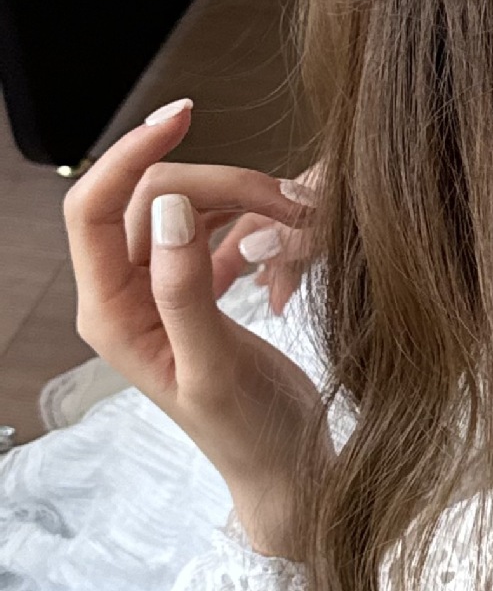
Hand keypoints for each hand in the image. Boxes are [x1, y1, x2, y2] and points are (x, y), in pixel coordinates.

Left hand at [64, 99, 326, 555]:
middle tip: (290, 201)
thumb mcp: (215, 366)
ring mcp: (160, 293)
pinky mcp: (197, 295)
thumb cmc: (250, 434)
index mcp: (110, 313)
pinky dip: (251, 227)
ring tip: (299, 224)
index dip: (132, 154)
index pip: (95, 206)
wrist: (288, 472)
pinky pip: (214, 233)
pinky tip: (285, 245)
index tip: (184, 117)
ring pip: (187, 210)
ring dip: (242, 202)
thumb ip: (184, 288)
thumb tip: (170, 207)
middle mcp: (125, 295)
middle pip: (153, 199)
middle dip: (220, 185)